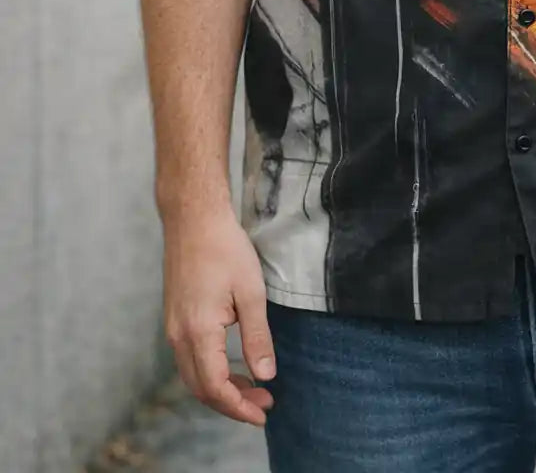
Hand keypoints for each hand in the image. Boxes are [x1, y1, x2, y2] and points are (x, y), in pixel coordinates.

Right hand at [162, 204, 275, 425]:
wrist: (193, 219)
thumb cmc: (225, 249)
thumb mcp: (251, 293)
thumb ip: (257, 337)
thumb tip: (265, 375)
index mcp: (198, 332)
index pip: (215, 388)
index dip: (239, 407)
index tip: (263, 413)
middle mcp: (179, 336)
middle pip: (201, 389)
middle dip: (232, 404)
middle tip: (264, 403)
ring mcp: (173, 328)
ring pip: (192, 376)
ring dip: (220, 389)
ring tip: (252, 389)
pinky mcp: (174, 318)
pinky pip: (188, 359)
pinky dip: (209, 372)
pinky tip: (230, 367)